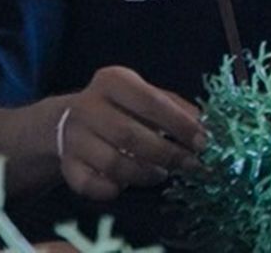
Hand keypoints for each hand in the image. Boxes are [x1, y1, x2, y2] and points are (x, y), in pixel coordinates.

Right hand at [56, 66, 204, 199]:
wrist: (67, 119)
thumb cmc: (122, 106)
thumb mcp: (147, 95)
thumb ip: (176, 108)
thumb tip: (205, 127)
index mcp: (113, 81)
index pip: (151, 102)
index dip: (180, 124)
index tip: (203, 142)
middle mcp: (88, 106)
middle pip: (130, 135)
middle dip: (167, 154)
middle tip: (190, 165)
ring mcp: (73, 137)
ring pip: (112, 163)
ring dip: (144, 174)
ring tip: (162, 174)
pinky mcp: (66, 164)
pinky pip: (89, 185)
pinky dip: (112, 189)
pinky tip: (126, 186)